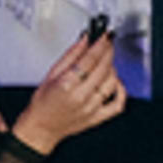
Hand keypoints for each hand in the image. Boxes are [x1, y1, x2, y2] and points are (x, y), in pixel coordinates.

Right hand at [17, 29, 127, 153]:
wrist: (41, 128)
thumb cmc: (43, 104)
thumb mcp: (51, 74)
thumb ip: (70, 56)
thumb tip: (84, 40)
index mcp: (67, 85)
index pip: (90, 58)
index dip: (100, 43)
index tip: (104, 35)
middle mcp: (81, 97)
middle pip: (103, 68)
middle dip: (108, 51)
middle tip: (108, 43)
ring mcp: (91, 108)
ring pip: (112, 82)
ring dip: (112, 68)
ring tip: (106, 62)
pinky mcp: (97, 118)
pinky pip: (118, 104)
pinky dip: (121, 91)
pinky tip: (116, 83)